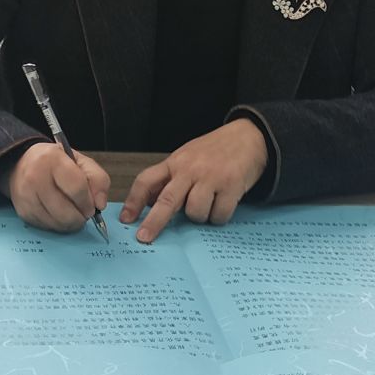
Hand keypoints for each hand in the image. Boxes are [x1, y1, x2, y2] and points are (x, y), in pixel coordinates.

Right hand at [7, 141, 110, 233]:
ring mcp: (26, 196)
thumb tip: (100, 205)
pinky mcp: (23, 211)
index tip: (92, 207)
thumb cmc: (55, 163)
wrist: (21, 164)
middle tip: (83, 212)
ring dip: (70, 223)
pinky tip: (58, 214)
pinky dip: (57, 224)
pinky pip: (47, 227)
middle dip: (80, 217)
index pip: (77, 188)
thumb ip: (98, 179)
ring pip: (57, 223)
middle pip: (66, 212)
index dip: (89, 203)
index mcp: (52, 159)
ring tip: (72, 213)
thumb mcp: (81, 161)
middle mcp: (35, 177)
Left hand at [119, 118, 268, 243]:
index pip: (146, 180)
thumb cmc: (214, 151)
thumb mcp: (186, 158)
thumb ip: (169, 179)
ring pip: (194, 212)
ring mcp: (211, 177)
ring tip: (207, 204)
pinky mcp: (231, 186)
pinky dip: (218, 217)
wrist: (248, 137)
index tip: (126, 219)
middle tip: (144, 238)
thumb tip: (149, 204)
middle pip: (167, 200)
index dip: (133, 201)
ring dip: (199, 217)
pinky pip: (218, 215)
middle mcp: (190, 169)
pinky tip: (222, 204)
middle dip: (154, 222)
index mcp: (175, 162)